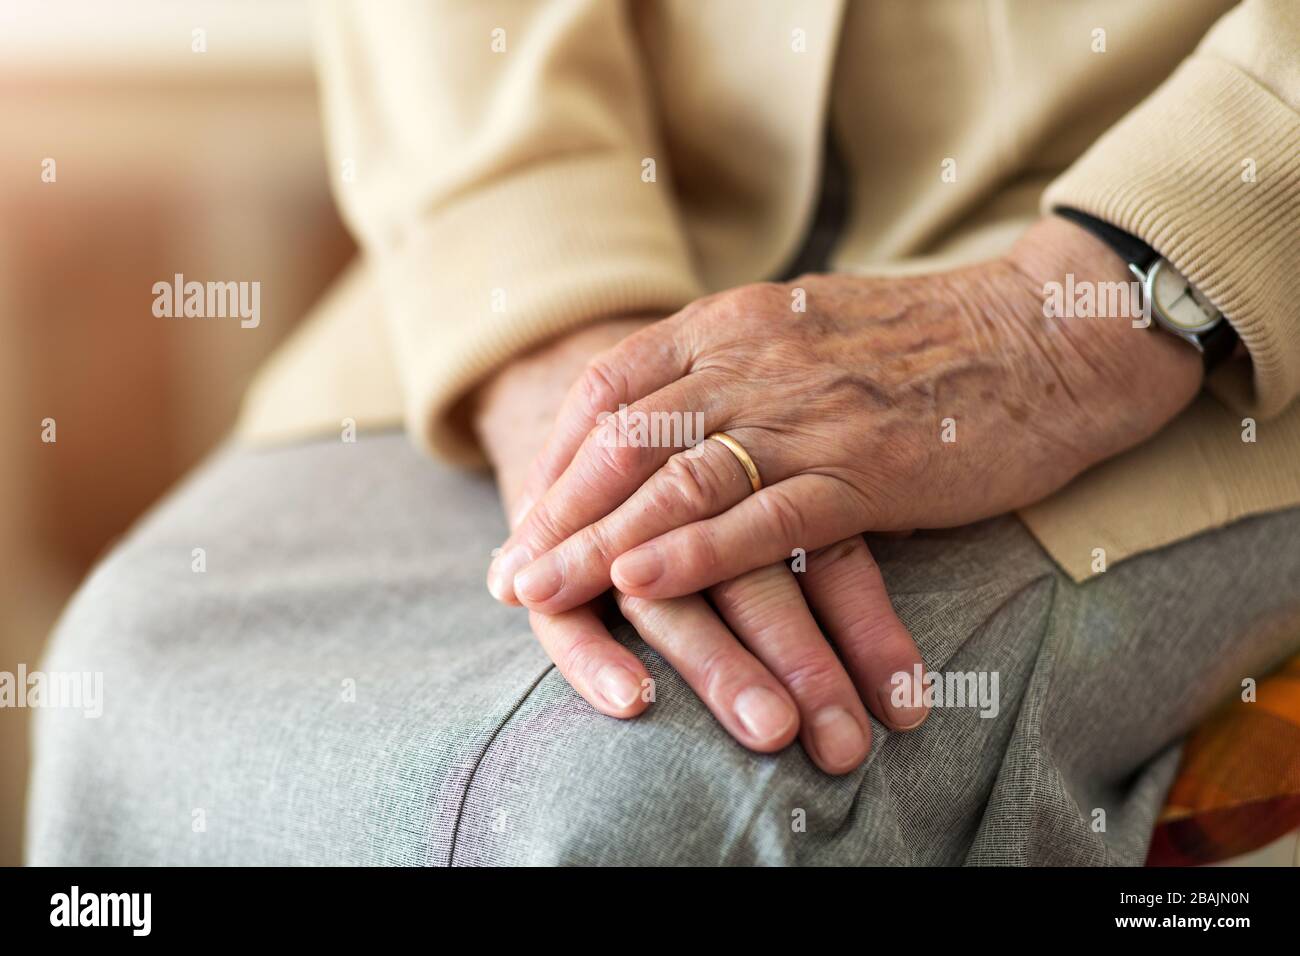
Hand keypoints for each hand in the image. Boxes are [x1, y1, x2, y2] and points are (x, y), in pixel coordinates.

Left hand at [488, 216, 1201, 610]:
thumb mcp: (809, 329)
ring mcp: (808, 412)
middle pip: (622, 439)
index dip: (558, 455)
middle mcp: (755, 359)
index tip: (530, 510)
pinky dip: (692, 552)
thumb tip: (677, 412)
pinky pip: (761, 515)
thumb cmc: (928, 343)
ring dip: (599, 544)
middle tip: (511, 571)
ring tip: (544, 595)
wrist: (1046, 334)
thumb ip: (738, 362)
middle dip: (556, 512)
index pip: (611, 386)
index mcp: (737, 322)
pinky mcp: (865, 467)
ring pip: (674, 481)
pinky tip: (640, 586)